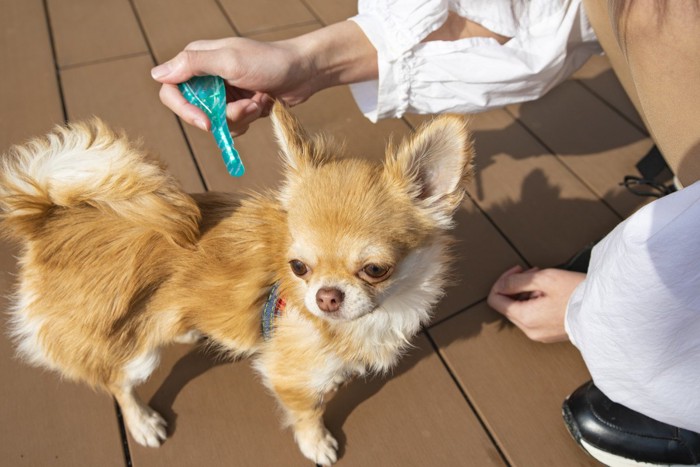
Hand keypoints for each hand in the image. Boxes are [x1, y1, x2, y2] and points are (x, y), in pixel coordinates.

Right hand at [151, 37, 318, 135]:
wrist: (304, 72)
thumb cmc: (270, 61)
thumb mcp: (230, 60)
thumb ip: (193, 65)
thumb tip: (157, 74)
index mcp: (198, 60)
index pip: (171, 91)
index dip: (184, 110)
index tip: (206, 121)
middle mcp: (206, 77)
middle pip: (195, 112)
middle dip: (224, 115)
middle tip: (247, 106)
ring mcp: (222, 93)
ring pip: (216, 122)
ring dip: (240, 117)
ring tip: (259, 100)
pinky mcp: (238, 106)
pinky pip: (232, 126)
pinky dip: (248, 120)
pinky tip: (262, 104)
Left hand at [487, 265, 585, 342]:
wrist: (605, 311)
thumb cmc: (577, 293)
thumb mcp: (544, 279)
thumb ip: (517, 281)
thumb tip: (501, 285)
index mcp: (525, 318)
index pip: (495, 300)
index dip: (502, 281)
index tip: (518, 271)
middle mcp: (529, 330)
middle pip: (507, 304)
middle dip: (517, 285)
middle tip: (535, 273)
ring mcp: (539, 335)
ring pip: (520, 310)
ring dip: (527, 292)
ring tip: (546, 283)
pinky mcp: (549, 334)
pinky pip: (533, 317)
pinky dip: (536, 302)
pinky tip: (552, 294)